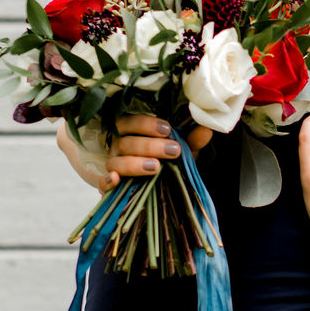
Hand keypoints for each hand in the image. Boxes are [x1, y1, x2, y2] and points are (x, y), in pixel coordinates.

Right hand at [57, 114, 209, 192]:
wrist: (158, 189)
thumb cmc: (167, 162)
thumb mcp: (181, 152)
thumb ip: (191, 141)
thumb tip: (207, 128)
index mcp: (131, 132)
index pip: (131, 122)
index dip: (146, 124)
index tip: (168, 129)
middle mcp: (118, 147)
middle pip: (126, 142)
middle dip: (149, 145)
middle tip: (173, 151)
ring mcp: (112, 166)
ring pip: (116, 162)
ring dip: (134, 163)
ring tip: (156, 167)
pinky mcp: (108, 187)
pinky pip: (102, 183)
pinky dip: (107, 181)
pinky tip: (117, 180)